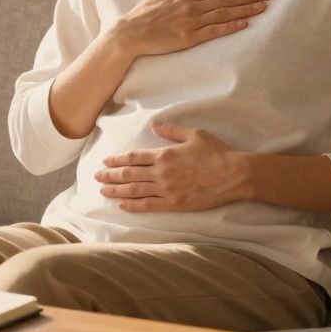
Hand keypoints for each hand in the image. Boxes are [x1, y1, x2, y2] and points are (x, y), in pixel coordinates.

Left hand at [94, 120, 248, 211]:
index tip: (106, 161)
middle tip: (97, 177)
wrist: (234, 174)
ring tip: (103, 191)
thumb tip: (154, 125)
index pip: (134, 157)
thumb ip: (172, 130)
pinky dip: (133, 206)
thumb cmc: (216, 152)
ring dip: (116, 190)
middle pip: (129, 174)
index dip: (117, 159)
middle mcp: (161, 172)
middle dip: (110, 175)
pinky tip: (123, 206)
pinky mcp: (174, 204)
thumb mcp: (194, 134)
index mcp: (164, 154)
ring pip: (135, 190)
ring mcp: (167, 189)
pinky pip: (149, 205)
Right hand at [110, 0, 272, 57]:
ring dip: (245, 10)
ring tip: (263, 7)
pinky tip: (244, 24)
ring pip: (224, 14)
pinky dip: (230, 27)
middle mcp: (192, 6)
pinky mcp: (189, 38)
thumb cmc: (145, 11)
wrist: (131, 33)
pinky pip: (214, 31)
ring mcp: (192, 23)